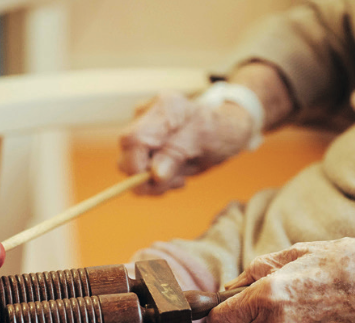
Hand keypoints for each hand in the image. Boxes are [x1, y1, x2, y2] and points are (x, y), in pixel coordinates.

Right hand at [118, 91, 252, 194]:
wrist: (228, 129)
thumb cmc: (221, 129)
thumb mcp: (206, 140)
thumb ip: (177, 153)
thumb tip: (155, 174)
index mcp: (163, 108)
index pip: (132, 140)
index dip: (137, 167)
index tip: (157, 181)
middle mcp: (148, 116)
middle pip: (126, 157)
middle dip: (148, 179)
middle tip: (179, 180)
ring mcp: (144, 132)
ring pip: (131, 169)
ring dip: (156, 182)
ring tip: (182, 174)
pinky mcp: (145, 146)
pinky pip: (140, 173)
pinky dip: (157, 180)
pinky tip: (176, 173)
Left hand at [207, 238, 354, 322]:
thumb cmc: (346, 262)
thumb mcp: (296, 253)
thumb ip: (255, 272)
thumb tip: (230, 288)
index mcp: (269, 296)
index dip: (218, 316)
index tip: (224, 310)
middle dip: (250, 318)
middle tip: (277, 297)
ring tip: (309, 302)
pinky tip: (323, 317)